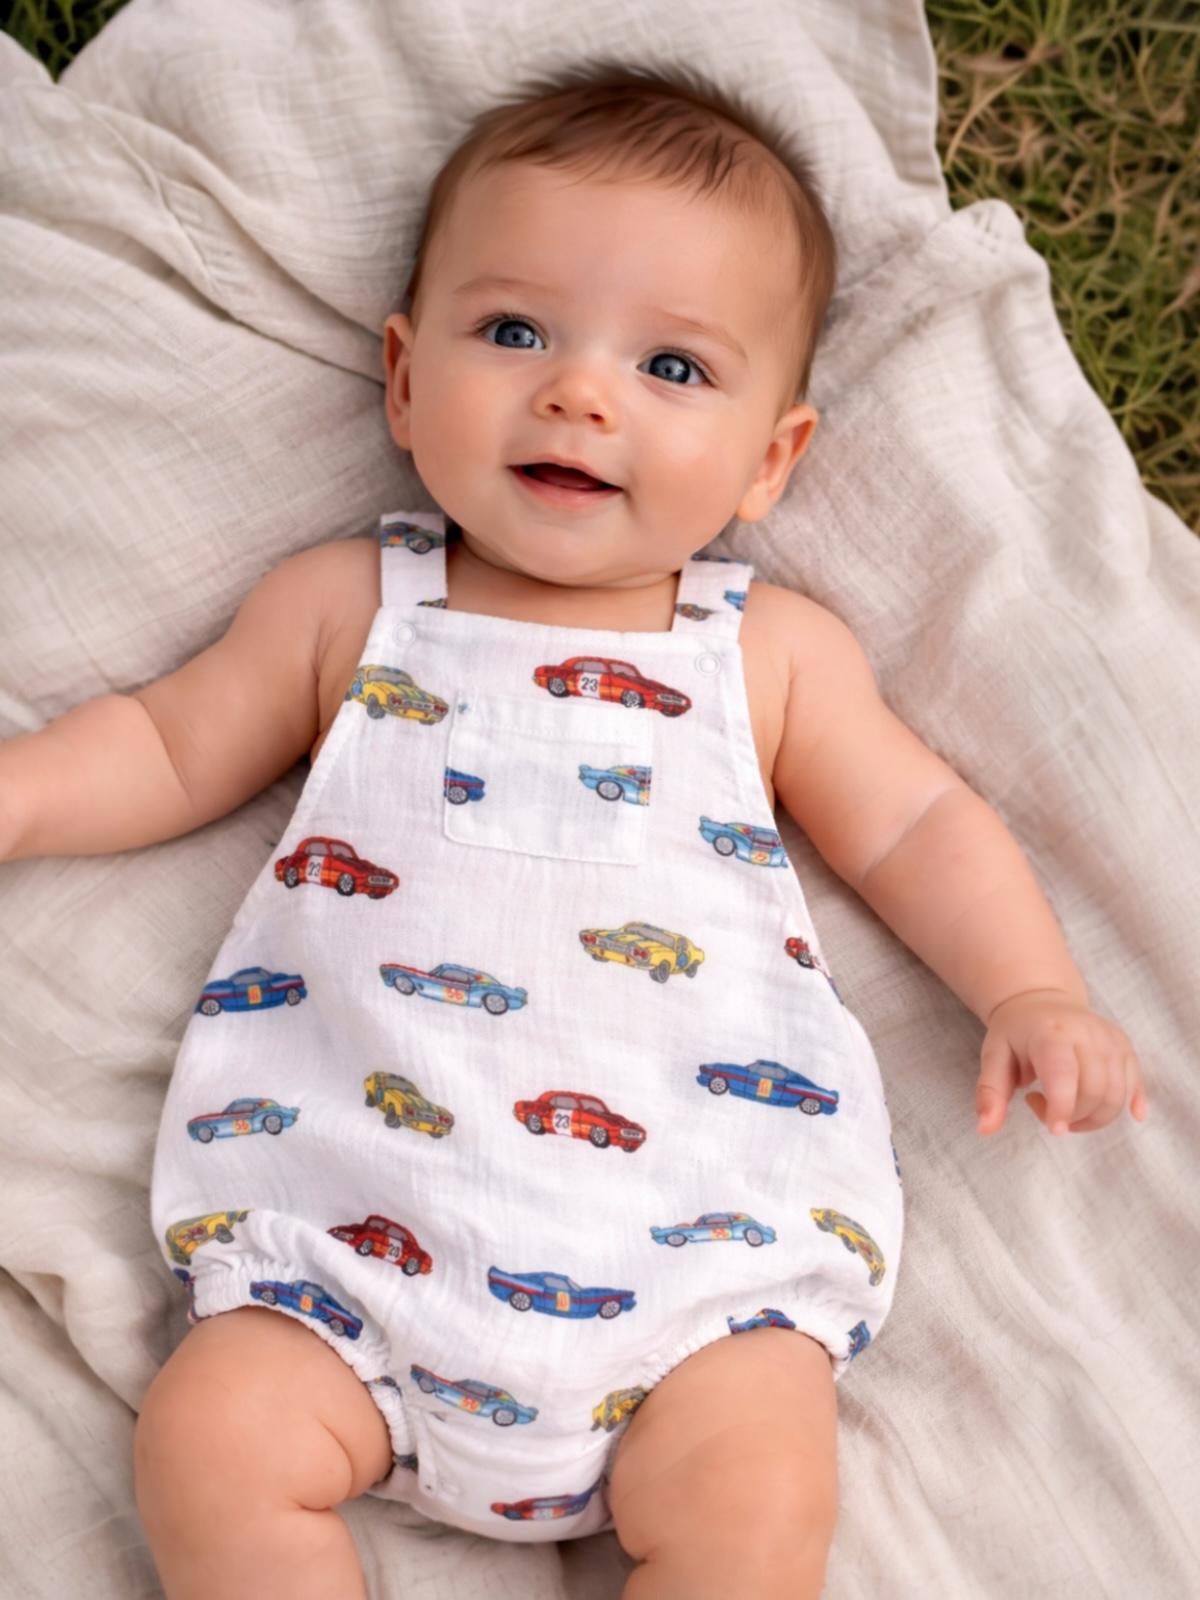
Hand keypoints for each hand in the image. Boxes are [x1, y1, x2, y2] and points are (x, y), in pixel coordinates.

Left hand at [976, 990, 1145, 1136]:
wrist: (1040, 1000)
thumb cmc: (1015, 1033)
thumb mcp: (994, 1056)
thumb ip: (990, 1093)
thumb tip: (985, 1130)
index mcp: (1051, 1033)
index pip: (1064, 1077)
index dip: (1062, 1109)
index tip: (1053, 1128)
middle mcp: (1087, 1033)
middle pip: (1094, 1092)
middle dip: (1072, 1117)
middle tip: (1042, 1106)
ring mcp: (1110, 1039)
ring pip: (1116, 1095)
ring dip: (1093, 1117)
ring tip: (1064, 1106)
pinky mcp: (1125, 1047)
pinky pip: (1135, 1084)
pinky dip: (1128, 1105)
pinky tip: (1129, 1115)